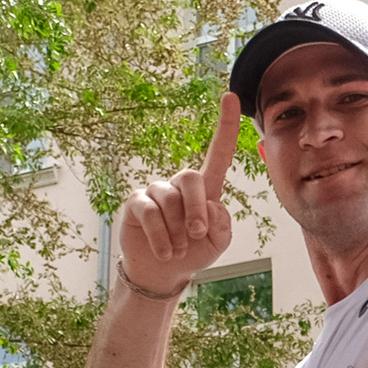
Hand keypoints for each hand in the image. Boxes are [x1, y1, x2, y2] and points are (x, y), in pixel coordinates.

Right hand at [115, 92, 241, 294]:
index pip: (218, 153)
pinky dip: (161, 236)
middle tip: (196, 235)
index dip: (226, 126)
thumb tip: (211, 206)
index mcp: (206, 188)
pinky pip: (150, 212)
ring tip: (178, 249)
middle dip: (196, 208)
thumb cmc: (193, 252)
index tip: (231, 96)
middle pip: (191, 177)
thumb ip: (222, 225)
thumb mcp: (217, 242)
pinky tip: (165, 251)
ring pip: (170, 200)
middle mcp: (180, 184)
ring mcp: (156, 191)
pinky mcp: (136, 202)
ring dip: (177, 231)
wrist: (163, 272)